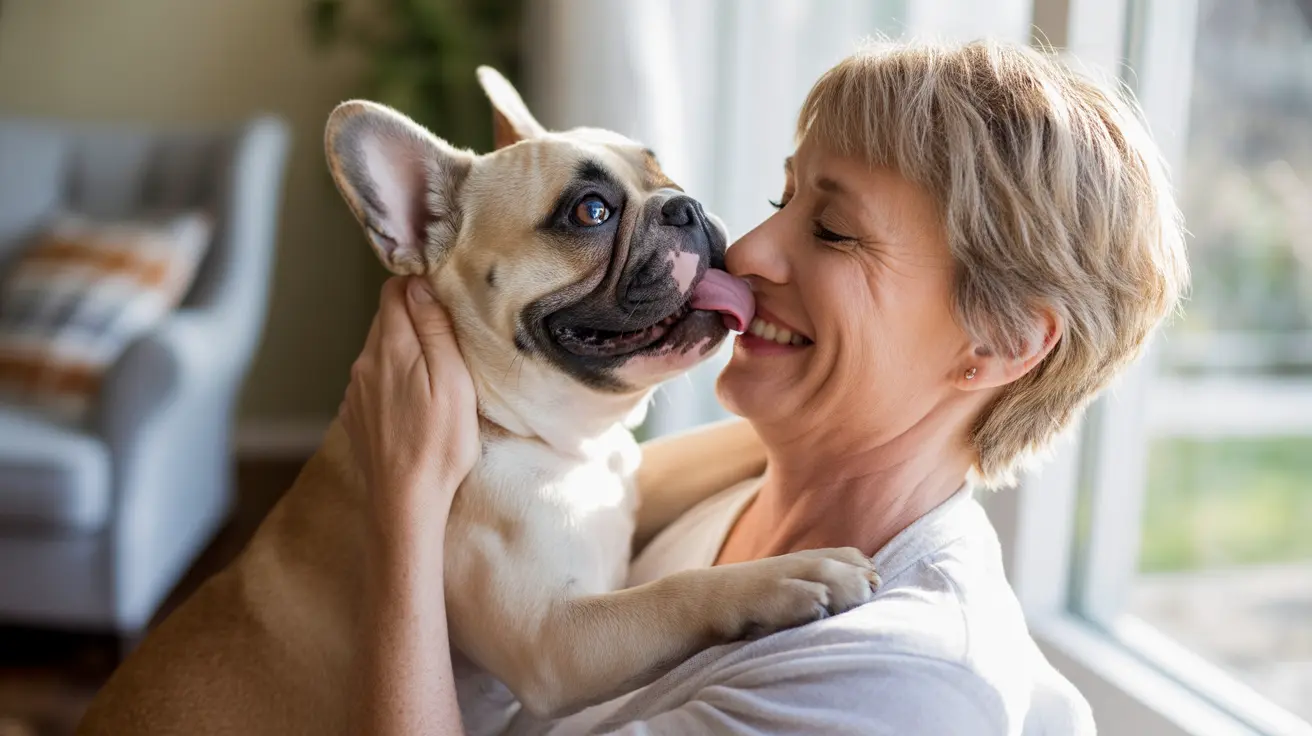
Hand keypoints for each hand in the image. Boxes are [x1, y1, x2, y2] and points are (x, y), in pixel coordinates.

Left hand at [340, 277, 479, 541]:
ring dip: (402, 351)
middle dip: (412, 317)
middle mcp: (365, 364)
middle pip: (385, 320)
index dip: (417, 285)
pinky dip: (392, 379)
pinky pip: (372, 381)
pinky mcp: (355, 415)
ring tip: (433, 372)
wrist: (404, 503)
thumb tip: (419, 285)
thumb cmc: (439, 445)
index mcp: (392, 349)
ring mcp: (356, 391)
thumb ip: (435, 330)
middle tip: (446, 334)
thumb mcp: (453, 382)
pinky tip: (413, 402)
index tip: (443, 296)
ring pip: (378, 351)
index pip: (393, 291)